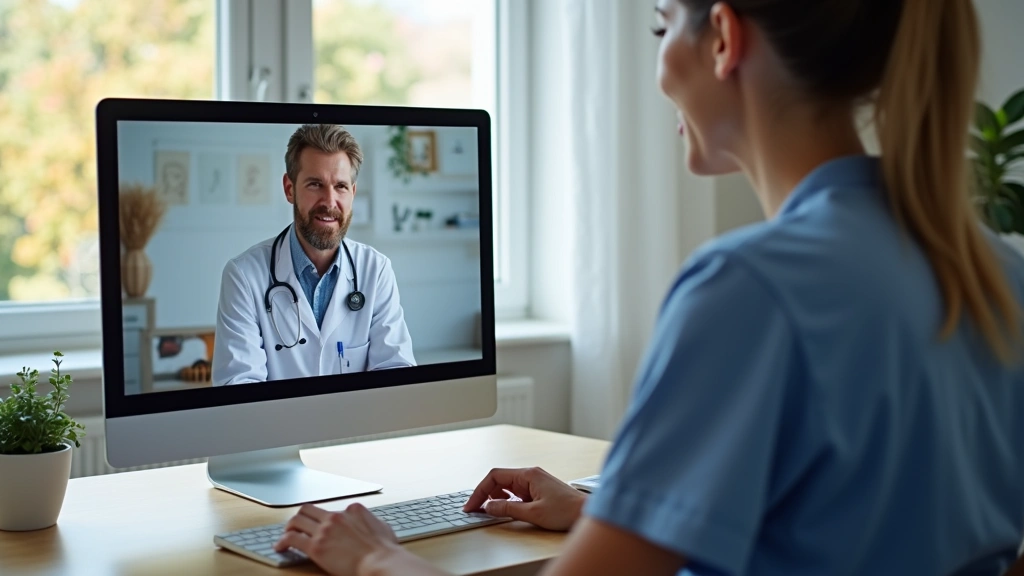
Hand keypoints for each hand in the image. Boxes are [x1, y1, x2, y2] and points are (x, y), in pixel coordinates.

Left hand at [274, 503, 405, 575]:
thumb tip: (370, 525)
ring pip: (297, 520)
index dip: (324, 519)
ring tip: (286, 535)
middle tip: (297, 525)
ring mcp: (324, 530)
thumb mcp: (382, 527)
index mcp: (352, 509)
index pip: (331, 509)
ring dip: (289, 527)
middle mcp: (336, 516)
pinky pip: (291, 539)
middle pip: (309, 508)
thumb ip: (371, 522)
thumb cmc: (385, 550)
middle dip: (301, 516)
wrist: (380, 561)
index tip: (321, 525)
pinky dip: (282, 542)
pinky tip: (280, 547)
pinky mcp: (315, 546)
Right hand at [463, 467, 586, 530]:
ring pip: (506, 487)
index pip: (495, 476)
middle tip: (475, 510)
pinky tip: (503, 510)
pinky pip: (515, 493)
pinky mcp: (537, 491)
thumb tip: (488, 507)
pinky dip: (506, 501)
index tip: (471, 505)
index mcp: (528, 474)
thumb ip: (508, 509)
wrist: (587, 513)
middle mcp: (530, 475)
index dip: (480, 491)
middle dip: (485, 494)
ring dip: (495, 498)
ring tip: (487, 511)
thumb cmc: (566, 510)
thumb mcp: (533, 513)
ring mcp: (534, 483)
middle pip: (499, 480)